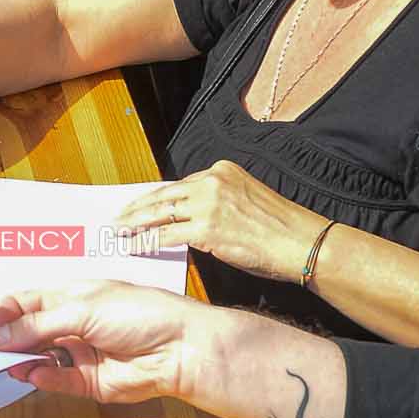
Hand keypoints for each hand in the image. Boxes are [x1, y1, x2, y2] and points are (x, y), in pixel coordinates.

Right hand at [0, 281, 211, 406]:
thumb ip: (37, 325)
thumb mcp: (82, 309)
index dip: (6, 314)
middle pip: (28, 333)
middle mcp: (71, 325)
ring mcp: (79, 354)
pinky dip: (43, 378)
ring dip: (22, 362)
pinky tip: (34, 375)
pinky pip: (57, 381)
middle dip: (9, 341)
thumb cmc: (138, 313)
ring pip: (39, 359)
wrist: (180, 348)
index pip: (25, 303)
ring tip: (10, 365)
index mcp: (70, 297)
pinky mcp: (88, 383)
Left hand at [113, 160, 324, 281]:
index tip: (139, 205)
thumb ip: (218, 202)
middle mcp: (212, 181)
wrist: (301, 242)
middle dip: (137, 208)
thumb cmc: (279, 229)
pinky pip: (166, 236)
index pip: (178, 184)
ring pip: (159, 213)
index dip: (155, 197)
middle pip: (163, 195)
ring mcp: (208, 204)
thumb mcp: (246, 200)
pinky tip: (134, 246)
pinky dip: (146, 242)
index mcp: (222, 170)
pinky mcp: (207, 229)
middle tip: (117, 218)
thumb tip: (191, 219)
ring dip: (134, 224)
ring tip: (118, 232)